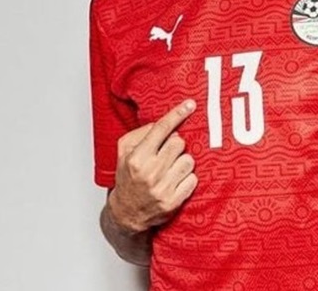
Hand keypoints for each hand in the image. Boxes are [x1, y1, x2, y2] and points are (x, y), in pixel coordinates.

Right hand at [107, 99, 198, 234]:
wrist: (127, 212)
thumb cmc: (128, 178)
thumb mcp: (124, 152)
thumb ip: (142, 133)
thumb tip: (165, 124)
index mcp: (137, 157)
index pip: (161, 129)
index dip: (177, 114)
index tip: (190, 105)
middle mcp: (150, 172)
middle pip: (180, 143)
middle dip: (176, 145)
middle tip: (168, 154)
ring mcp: (163, 188)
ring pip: (189, 161)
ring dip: (183, 162)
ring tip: (171, 169)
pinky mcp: (174, 201)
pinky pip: (193, 179)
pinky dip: (187, 178)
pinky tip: (175, 181)